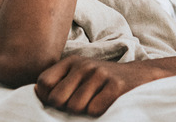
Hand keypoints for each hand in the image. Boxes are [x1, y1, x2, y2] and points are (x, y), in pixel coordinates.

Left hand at [35, 55, 157, 116]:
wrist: (140, 75)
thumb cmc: (102, 81)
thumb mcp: (80, 74)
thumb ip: (58, 81)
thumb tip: (35, 91)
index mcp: (72, 61)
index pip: (44, 83)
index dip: (47, 97)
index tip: (60, 101)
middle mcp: (85, 65)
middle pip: (57, 99)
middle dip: (65, 107)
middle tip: (80, 103)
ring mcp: (101, 74)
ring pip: (75, 107)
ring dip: (84, 111)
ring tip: (95, 101)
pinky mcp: (116, 85)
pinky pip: (94, 110)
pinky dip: (98, 112)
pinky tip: (106, 103)